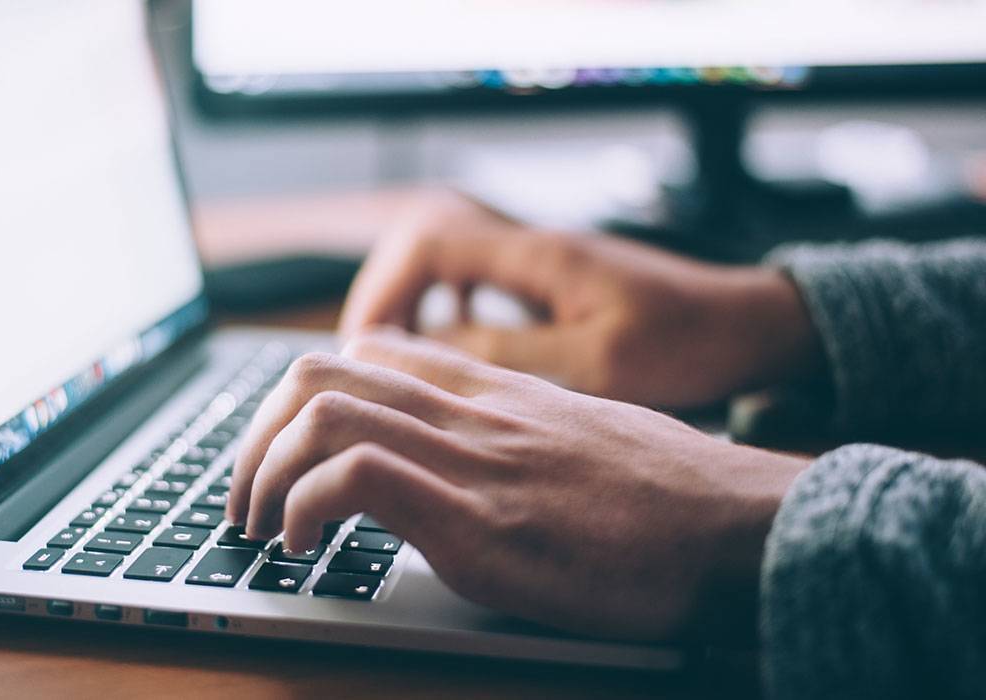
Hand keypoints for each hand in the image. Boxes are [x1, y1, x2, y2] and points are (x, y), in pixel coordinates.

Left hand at [228, 329, 806, 640]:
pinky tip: (305, 547)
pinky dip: (304, 507)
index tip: (286, 451)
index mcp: (494, 391)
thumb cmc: (673, 495)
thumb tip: (468, 461)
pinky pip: (356, 477)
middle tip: (246, 496)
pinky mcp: (481, 522)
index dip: (302, 396)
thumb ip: (515, 432)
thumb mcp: (583, 438)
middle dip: (256, 435)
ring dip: (262, 472)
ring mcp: (474, 460)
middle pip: (320, 371)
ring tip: (260, 526)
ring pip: (322, 411)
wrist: (745, 526)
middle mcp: (473, 411)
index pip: (369, 351)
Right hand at [339, 191, 820, 407]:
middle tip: (368, 359)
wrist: (750, 326)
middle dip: (387, 297)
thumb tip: (423, 352)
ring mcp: (543, 263)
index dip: (384, 290)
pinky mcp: (554, 284)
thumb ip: (507, 355)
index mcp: (538, 256)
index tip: (365, 346)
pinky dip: (450, 313)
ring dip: (414, 306)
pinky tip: (452, 353)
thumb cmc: (688, 344)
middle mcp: (533, 248)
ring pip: (448, 265)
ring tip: (396, 362)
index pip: (428, 242)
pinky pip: (479, 284)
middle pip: (425, 245)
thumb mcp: (595, 363)